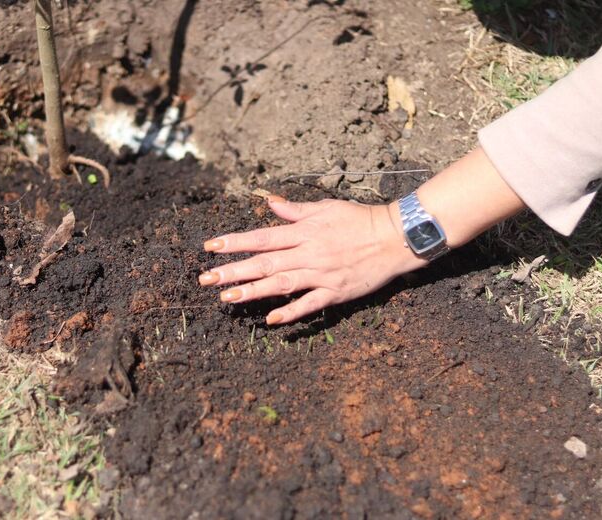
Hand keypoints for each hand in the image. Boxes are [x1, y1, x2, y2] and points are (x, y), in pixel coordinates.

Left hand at [199, 196, 426, 324]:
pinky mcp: (335, 292)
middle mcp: (308, 253)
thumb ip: (295, 210)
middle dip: (233, 270)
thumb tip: (270, 203)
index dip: (234, 242)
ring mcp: (321, 274)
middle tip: (206, 279)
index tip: (210, 247)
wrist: (395, 238)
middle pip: (264, 263)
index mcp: (304, 232)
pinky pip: (309, 305)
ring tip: (227, 298)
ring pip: (281, 284)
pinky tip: (270, 320)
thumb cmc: (359, 219)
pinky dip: (290, 313)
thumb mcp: (325, 207)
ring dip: (252, 292)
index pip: (262, 237)